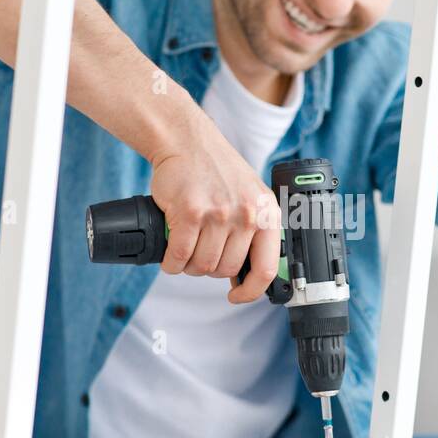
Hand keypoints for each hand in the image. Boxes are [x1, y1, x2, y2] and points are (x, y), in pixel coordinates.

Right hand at [149, 110, 280, 303]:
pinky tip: (170, 255)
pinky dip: (171, 263)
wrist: (187, 141)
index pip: (266, 268)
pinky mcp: (190, 212)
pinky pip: (180, 256)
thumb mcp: (250, 197)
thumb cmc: (217, 171)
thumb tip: (249, 275)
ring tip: (185, 250)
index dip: (251, 291)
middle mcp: (247, 214)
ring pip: (202, 266)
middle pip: (226, 270)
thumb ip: (254, 230)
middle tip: (199, 254)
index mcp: (266, 212)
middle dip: (209, 269)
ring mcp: (219, 214)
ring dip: (189, 266)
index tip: (237, 296)